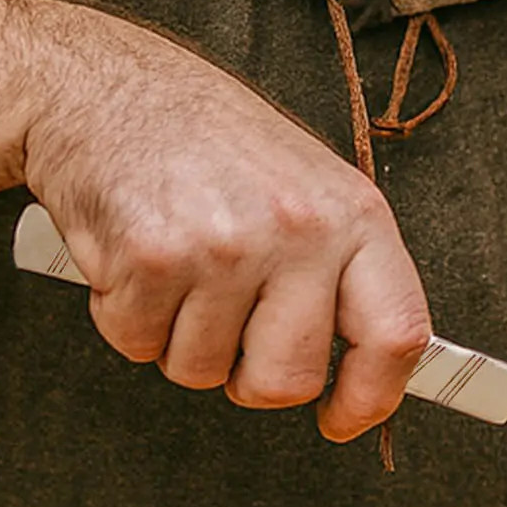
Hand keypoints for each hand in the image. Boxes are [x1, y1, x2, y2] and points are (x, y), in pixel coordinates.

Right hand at [0, 0, 429, 440]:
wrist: (108, 89)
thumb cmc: (211, 143)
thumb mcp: (307, 186)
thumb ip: (342, 268)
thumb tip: (372, 365)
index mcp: (352, 212)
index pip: (397, 331)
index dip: (372, 396)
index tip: (343, 417)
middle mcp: (297, 229)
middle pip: (287, 381)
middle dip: (246, 373)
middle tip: (226, 319)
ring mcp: (224, 245)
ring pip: (201, 373)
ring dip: (178, 336)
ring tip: (178, 262)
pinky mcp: (151, 258)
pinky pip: (138, 345)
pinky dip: (126, 315)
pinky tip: (136, 255)